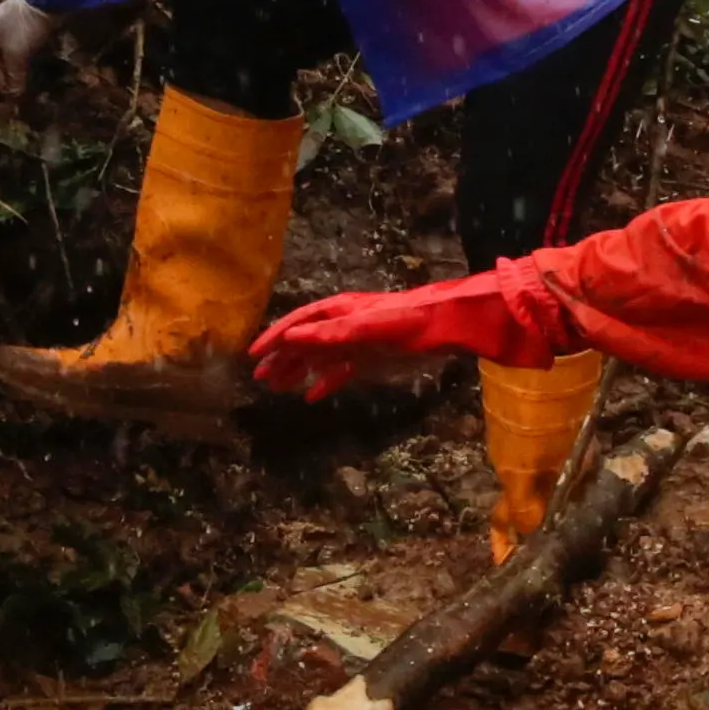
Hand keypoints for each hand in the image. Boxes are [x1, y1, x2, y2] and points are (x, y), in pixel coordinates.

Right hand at [249, 270, 577, 399]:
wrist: (456, 325)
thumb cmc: (415, 322)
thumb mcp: (369, 329)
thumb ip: (331, 337)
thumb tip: (290, 338)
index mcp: (342, 312)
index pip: (299, 323)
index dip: (275, 338)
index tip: (252, 355)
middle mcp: (348, 324)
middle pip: (307, 341)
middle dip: (282, 358)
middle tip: (260, 379)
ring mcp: (363, 341)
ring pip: (322, 357)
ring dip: (300, 371)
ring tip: (279, 388)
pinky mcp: (380, 357)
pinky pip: (346, 371)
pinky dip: (328, 382)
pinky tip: (316, 397)